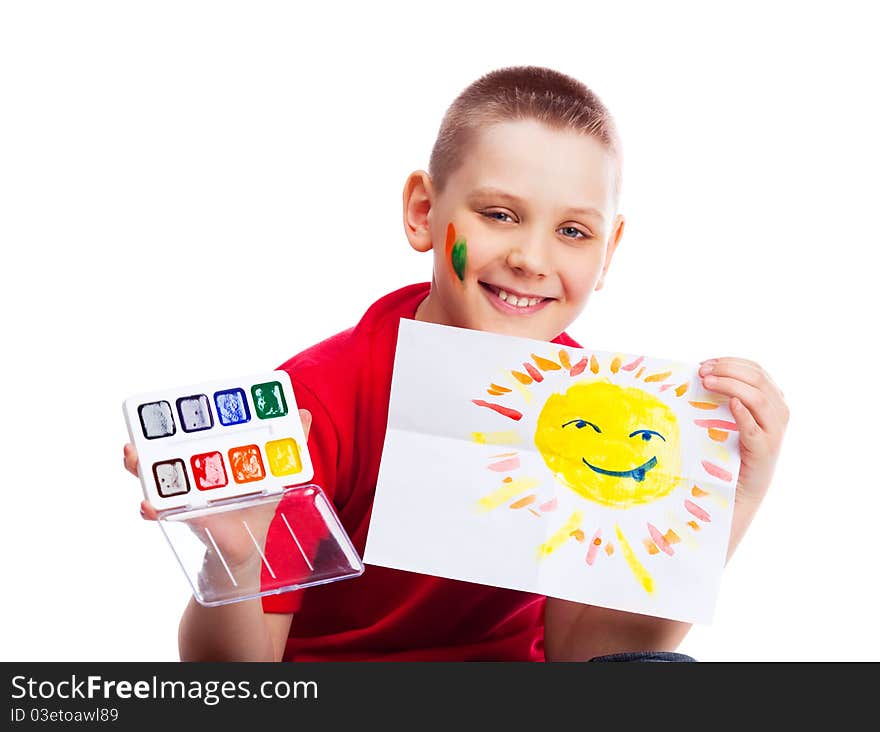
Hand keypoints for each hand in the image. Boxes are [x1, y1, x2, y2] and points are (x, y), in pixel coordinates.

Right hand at [123, 409, 313, 573]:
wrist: (249, 546)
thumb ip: (289, 443)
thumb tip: (305, 413)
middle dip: (147, 438)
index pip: (191, 431)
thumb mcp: (274, 471)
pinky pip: (165, 513)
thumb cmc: (257, 504)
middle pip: (163, 450)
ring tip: (131, 456)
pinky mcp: (190, 518)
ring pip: (156, 477)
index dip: (177, 417)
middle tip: (139, 427)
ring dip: (140, 466)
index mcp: (212, 456)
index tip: (169, 400)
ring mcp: (187, 494)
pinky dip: (152, 509)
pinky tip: (146, 505)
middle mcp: (193, 472)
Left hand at [698, 358, 788, 506]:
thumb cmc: (729, 450)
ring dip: (730, 385)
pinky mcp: (765, 450)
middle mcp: (779, 412)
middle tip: (702, 372)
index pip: (755, 369)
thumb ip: (725, 395)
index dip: (730, 362)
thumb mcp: (730, 417)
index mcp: (773, 399)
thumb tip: (701, 372)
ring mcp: (775, 431)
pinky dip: (743, 413)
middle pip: (757, 379)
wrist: (739, 490)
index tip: (704, 363)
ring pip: (758, 397)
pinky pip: (755, 428)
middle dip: (727, 370)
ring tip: (707, 382)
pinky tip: (730, 404)